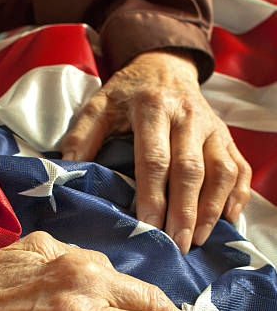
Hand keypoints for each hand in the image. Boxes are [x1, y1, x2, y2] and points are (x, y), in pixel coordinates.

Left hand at [61, 51, 251, 253]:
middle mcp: (188, 116)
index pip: (155, 160)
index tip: (148, 228)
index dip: (152, 197)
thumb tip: (70, 170)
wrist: (166, 65)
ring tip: (200, 239)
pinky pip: (240, 168)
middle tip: (178, 246)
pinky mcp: (227, 136)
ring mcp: (213, 127)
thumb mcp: (100, 104)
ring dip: (212, 208)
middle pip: (191, 171)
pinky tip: (228, 220)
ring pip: (221, 171)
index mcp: (153, 108)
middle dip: (185, 212)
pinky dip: (237, 195)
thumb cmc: (129, 92)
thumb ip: (83, 135)